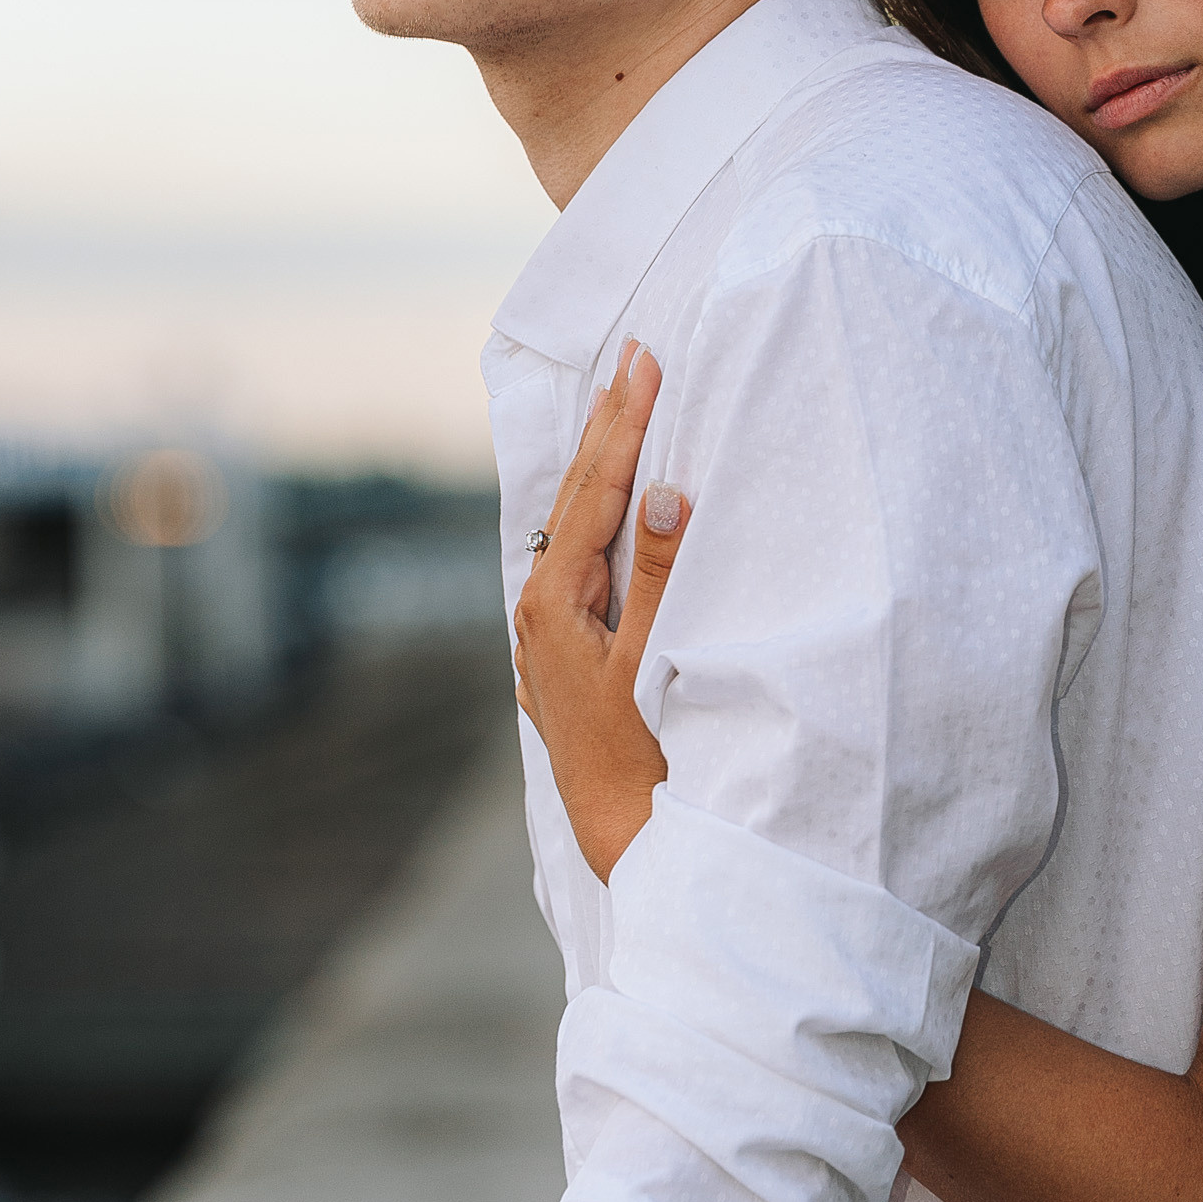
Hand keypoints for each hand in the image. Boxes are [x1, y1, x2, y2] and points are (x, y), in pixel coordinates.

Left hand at [513, 340, 689, 883]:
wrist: (631, 843)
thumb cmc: (647, 759)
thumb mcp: (657, 661)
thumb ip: (664, 575)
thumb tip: (666, 491)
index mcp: (554, 604)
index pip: (596, 492)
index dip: (623, 423)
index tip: (644, 361)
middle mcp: (537, 613)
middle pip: (576, 500)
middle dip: (606, 427)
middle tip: (630, 358)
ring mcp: (546, 638)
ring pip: (576, 530)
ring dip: (602, 468)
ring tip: (620, 409)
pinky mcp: (564, 658)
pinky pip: (581, 563)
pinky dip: (600, 519)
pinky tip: (611, 504)